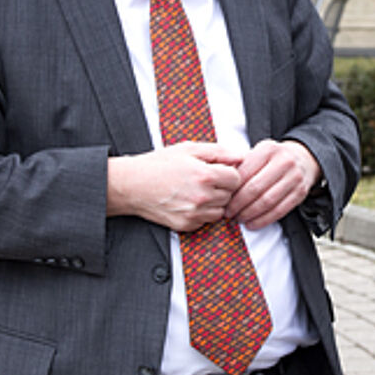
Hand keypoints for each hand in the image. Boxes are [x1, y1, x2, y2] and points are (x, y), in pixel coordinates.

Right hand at [106, 142, 244, 231]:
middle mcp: (202, 197)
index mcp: (205, 175)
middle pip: (230, 195)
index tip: (218, 171)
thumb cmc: (158, 165)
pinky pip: (206, 221)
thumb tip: (241, 156)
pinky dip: (202, 213)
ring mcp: (194, 214)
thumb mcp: (189, 149)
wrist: (132, 185)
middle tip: (204, 179)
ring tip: (196, 190)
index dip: (229, 173)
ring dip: (214, 202)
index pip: (237, 179)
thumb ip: (219, 152)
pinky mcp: (187, 225)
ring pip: (221, 211)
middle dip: (222, 187)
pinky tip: (188, 201)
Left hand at [225, 139, 319, 228]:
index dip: (232, 189)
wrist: (302, 159)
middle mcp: (284, 161)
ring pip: (267, 202)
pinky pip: (279, 211)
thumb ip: (242, 165)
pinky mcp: (300, 192)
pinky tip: (252, 223)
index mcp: (268, 149)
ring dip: (250, 214)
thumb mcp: (258, 153)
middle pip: (255, 188)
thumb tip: (222, 185)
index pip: (245, 173)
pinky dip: (263, 220)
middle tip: (229, 213)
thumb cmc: (273, 158)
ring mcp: (294, 177)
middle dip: (238, 204)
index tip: (223, 199)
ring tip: (239, 218)